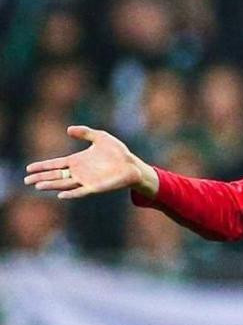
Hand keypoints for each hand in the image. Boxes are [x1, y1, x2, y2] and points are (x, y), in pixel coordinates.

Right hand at [25, 125, 158, 199]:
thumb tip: (68, 130)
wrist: (132, 165)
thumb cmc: (118, 152)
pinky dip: (71, 193)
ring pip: (64, 184)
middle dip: (41, 177)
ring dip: (51, 185)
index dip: (43, 166)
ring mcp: (86, 181)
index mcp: (78, 161)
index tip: (29, 168)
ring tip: (37, 186)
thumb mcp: (100, 137)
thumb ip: (84, 132)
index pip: (56, 164)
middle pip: (56, 176)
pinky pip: (80, 192)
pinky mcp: (95, 188)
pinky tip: (61, 194)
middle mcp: (79, 172)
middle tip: (26, 180)